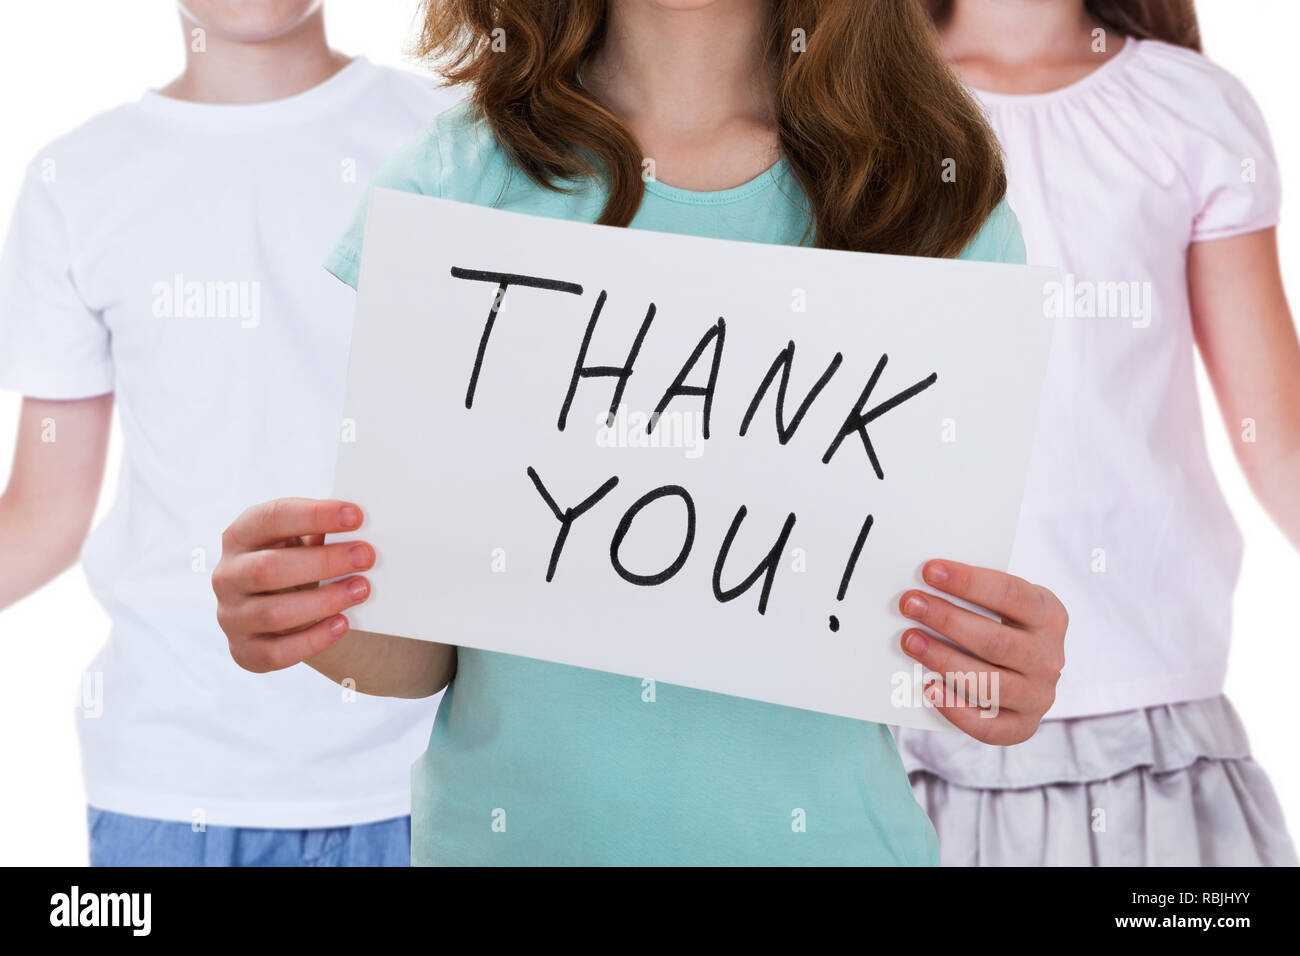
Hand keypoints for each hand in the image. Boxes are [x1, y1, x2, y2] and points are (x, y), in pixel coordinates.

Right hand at [212, 498, 373, 672]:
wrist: (282, 612)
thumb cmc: (297, 563)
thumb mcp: (301, 540)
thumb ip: (321, 531)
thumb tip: (358, 530)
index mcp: (240, 535)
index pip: (272, 518)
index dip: (314, 515)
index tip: (356, 516)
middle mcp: (227, 576)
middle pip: (268, 569)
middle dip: (323, 562)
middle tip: (365, 556)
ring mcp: (231, 616)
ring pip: (273, 613)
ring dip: (324, 601)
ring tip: (361, 589)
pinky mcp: (244, 651)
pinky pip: (276, 652)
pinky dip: (313, 639)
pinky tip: (342, 624)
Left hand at [898, 559, 1066, 743]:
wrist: (1022, 672)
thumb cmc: (1000, 625)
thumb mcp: (1000, 604)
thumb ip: (973, 596)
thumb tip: (926, 587)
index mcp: (1049, 615)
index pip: (1010, 594)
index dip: (968, 582)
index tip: (930, 571)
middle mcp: (1050, 657)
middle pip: (995, 640)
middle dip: (947, 620)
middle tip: (910, 604)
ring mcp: (1039, 695)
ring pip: (989, 682)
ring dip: (944, 660)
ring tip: (910, 641)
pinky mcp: (1023, 726)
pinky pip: (988, 726)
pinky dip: (956, 708)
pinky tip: (929, 688)